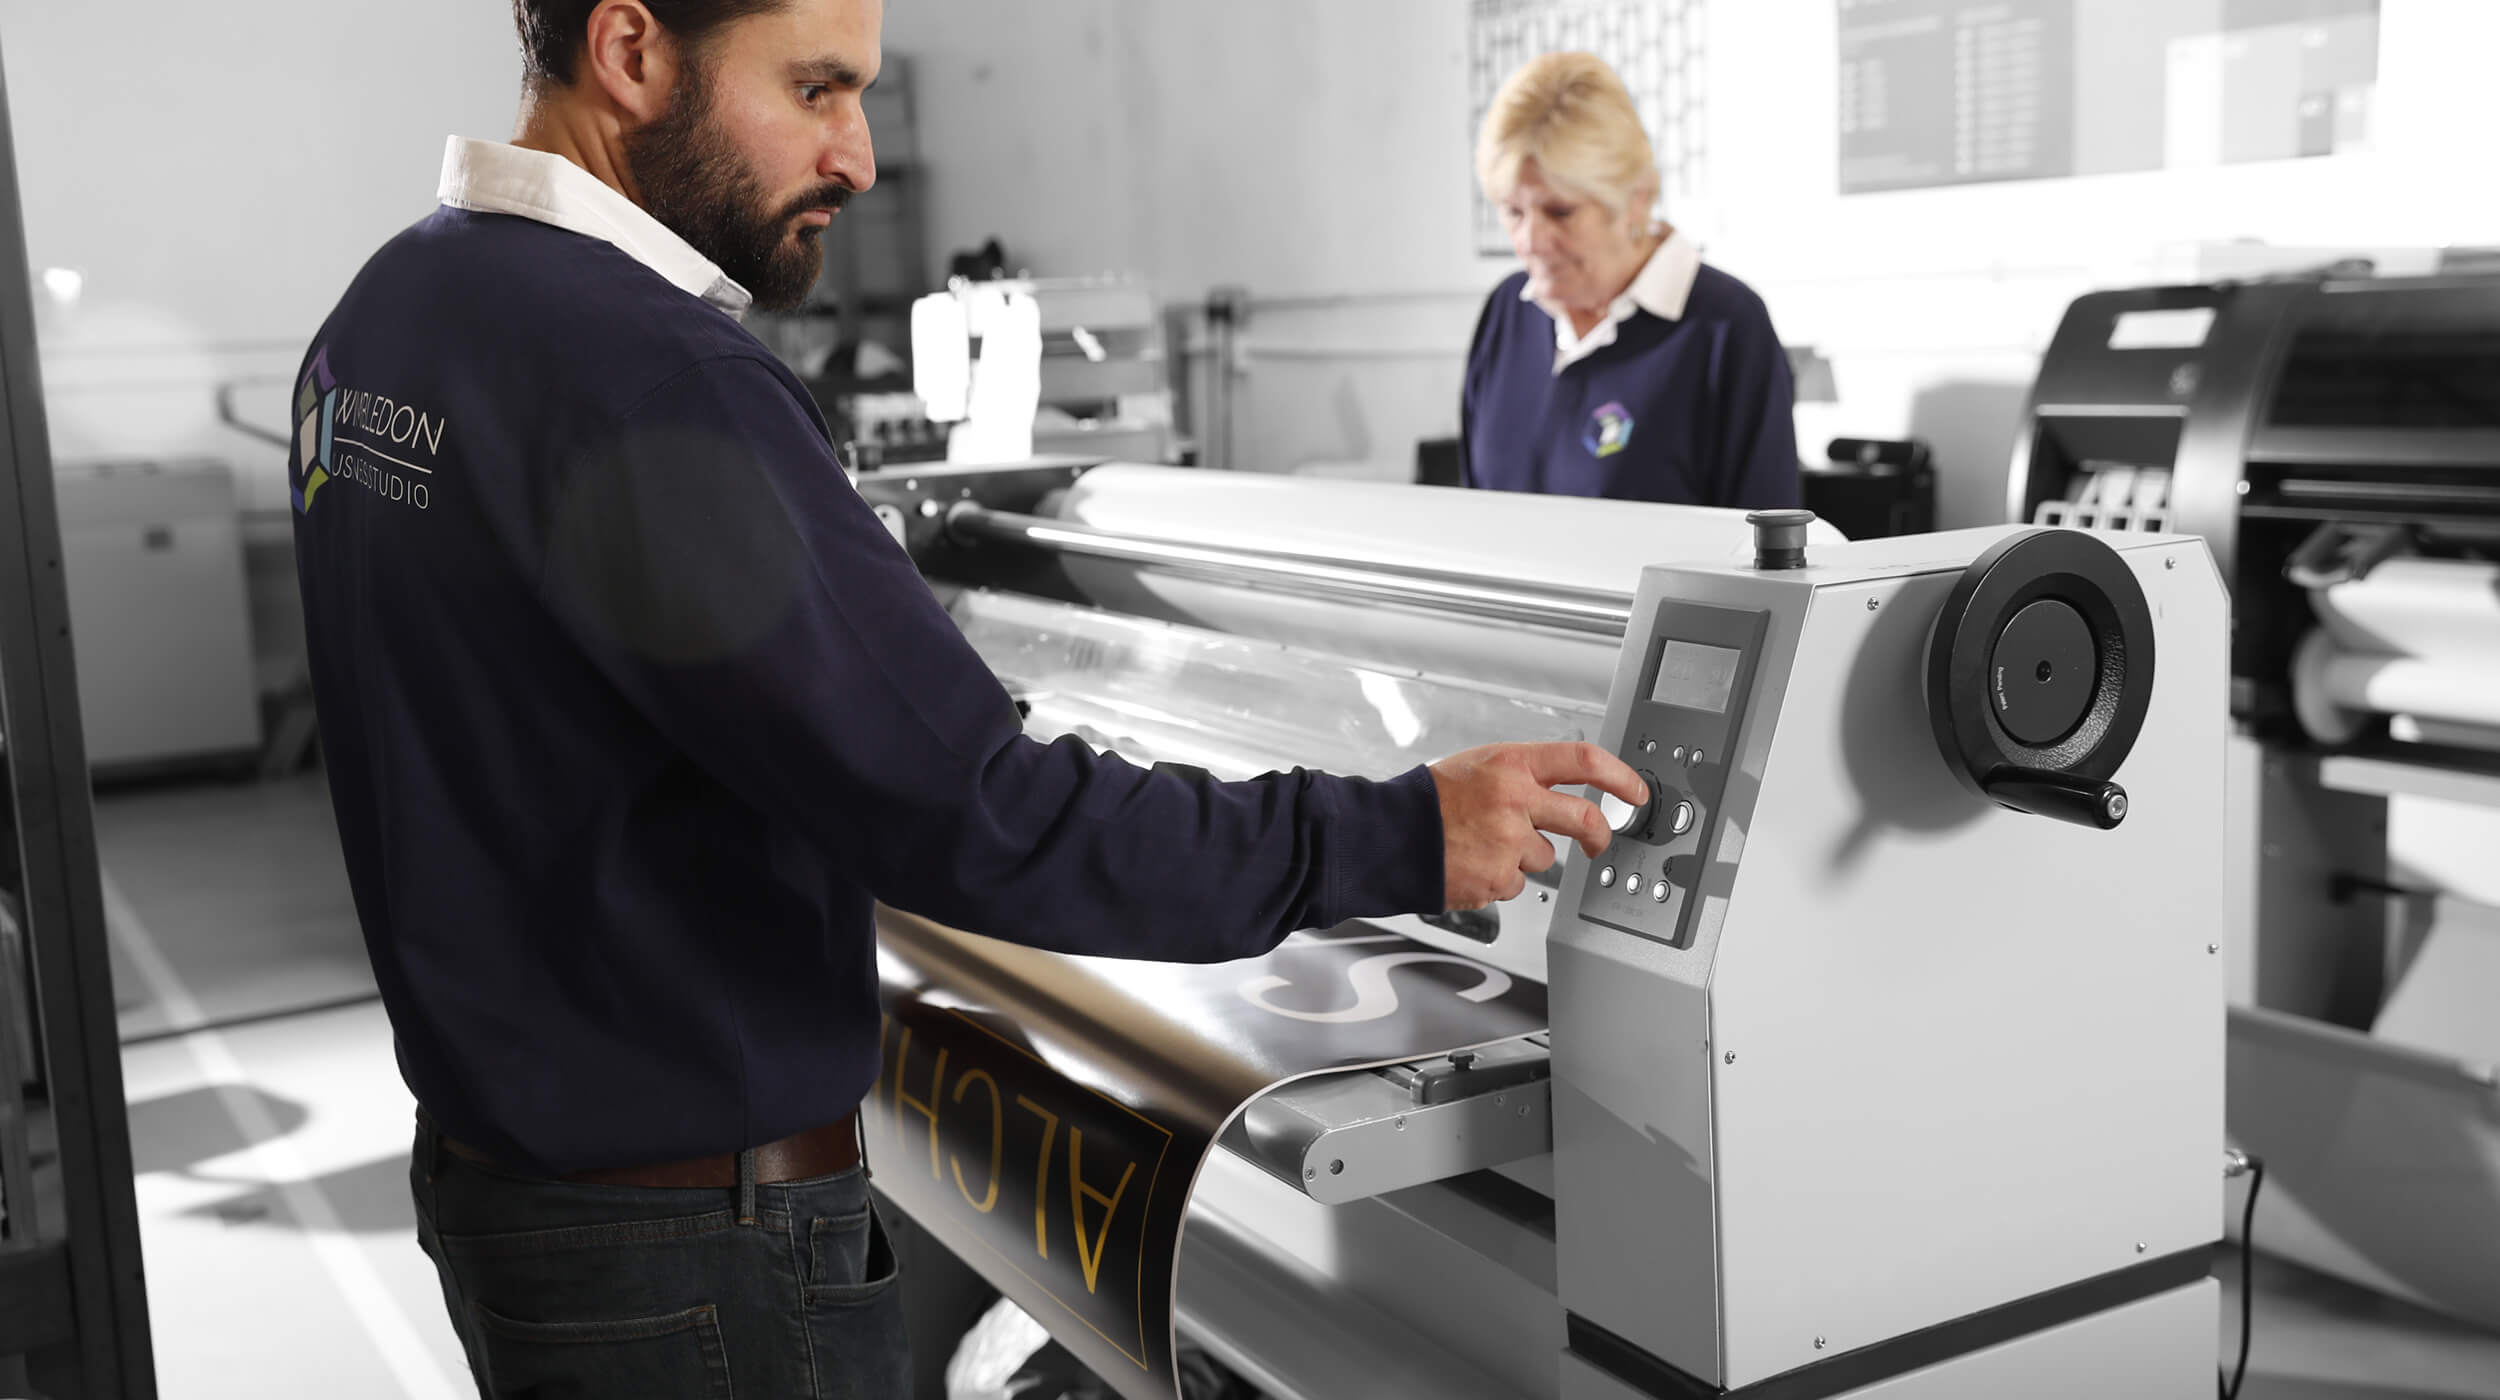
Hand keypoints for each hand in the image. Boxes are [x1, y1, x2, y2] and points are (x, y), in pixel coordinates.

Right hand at [1428, 742, 1646, 909]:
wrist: (1389, 836)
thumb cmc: (1428, 800)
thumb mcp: (1479, 765)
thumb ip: (1521, 775)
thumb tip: (1559, 786)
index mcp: (1512, 765)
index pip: (1584, 761)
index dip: (1620, 776)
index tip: (1635, 790)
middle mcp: (1515, 801)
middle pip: (1585, 819)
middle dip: (1600, 834)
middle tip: (1599, 840)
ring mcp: (1509, 844)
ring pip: (1545, 857)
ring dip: (1524, 856)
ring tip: (1485, 844)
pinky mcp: (1498, 879)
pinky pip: (1516, 882)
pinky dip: (1499, 877)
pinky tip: (1473, 862)